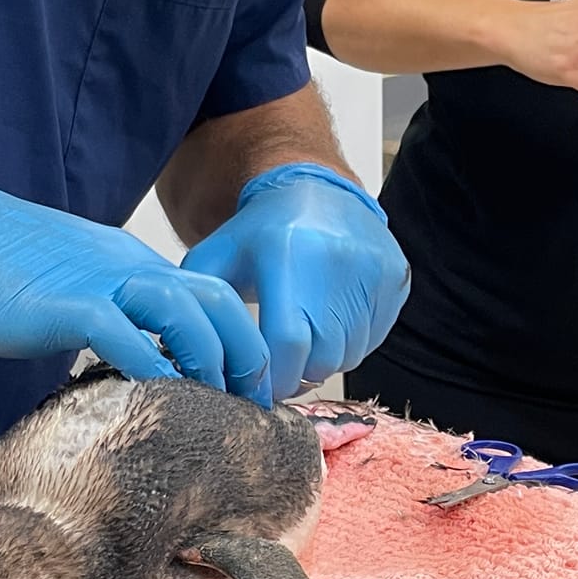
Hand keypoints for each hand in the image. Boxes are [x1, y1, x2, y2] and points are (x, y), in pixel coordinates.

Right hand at [0, 163, 272, 400]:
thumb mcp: (58, 287)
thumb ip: (97, 317)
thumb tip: (120, 363)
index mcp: (124, 262)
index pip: (204, 294)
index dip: (236, 339)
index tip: (243, 387)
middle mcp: (122, 266)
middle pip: (214, 299)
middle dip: (244, 353)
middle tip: (250, 405)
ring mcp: (93, 281)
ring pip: (184, 309)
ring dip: (210, 359)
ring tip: (218, 406)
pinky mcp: (58, 304)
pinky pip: (122, 331)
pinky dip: (151, 365)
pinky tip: (161, 398)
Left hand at [181, 162, 408, 397]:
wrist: (317, 192)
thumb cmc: (261, 234)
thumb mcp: (215, 260)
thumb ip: (196, 307)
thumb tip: (182, 362)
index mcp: (288, 254)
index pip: (288, 343)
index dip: (272, 377)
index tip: (258, 386)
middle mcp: (338, 260)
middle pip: (322, 357)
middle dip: (297, 373)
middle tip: (278, 366)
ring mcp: (373, 270)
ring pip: (349, 353)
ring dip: (323, 359)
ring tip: (303, 336)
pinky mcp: (395, 278)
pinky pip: (373, 338)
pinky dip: (349, 342)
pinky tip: (329, 319)